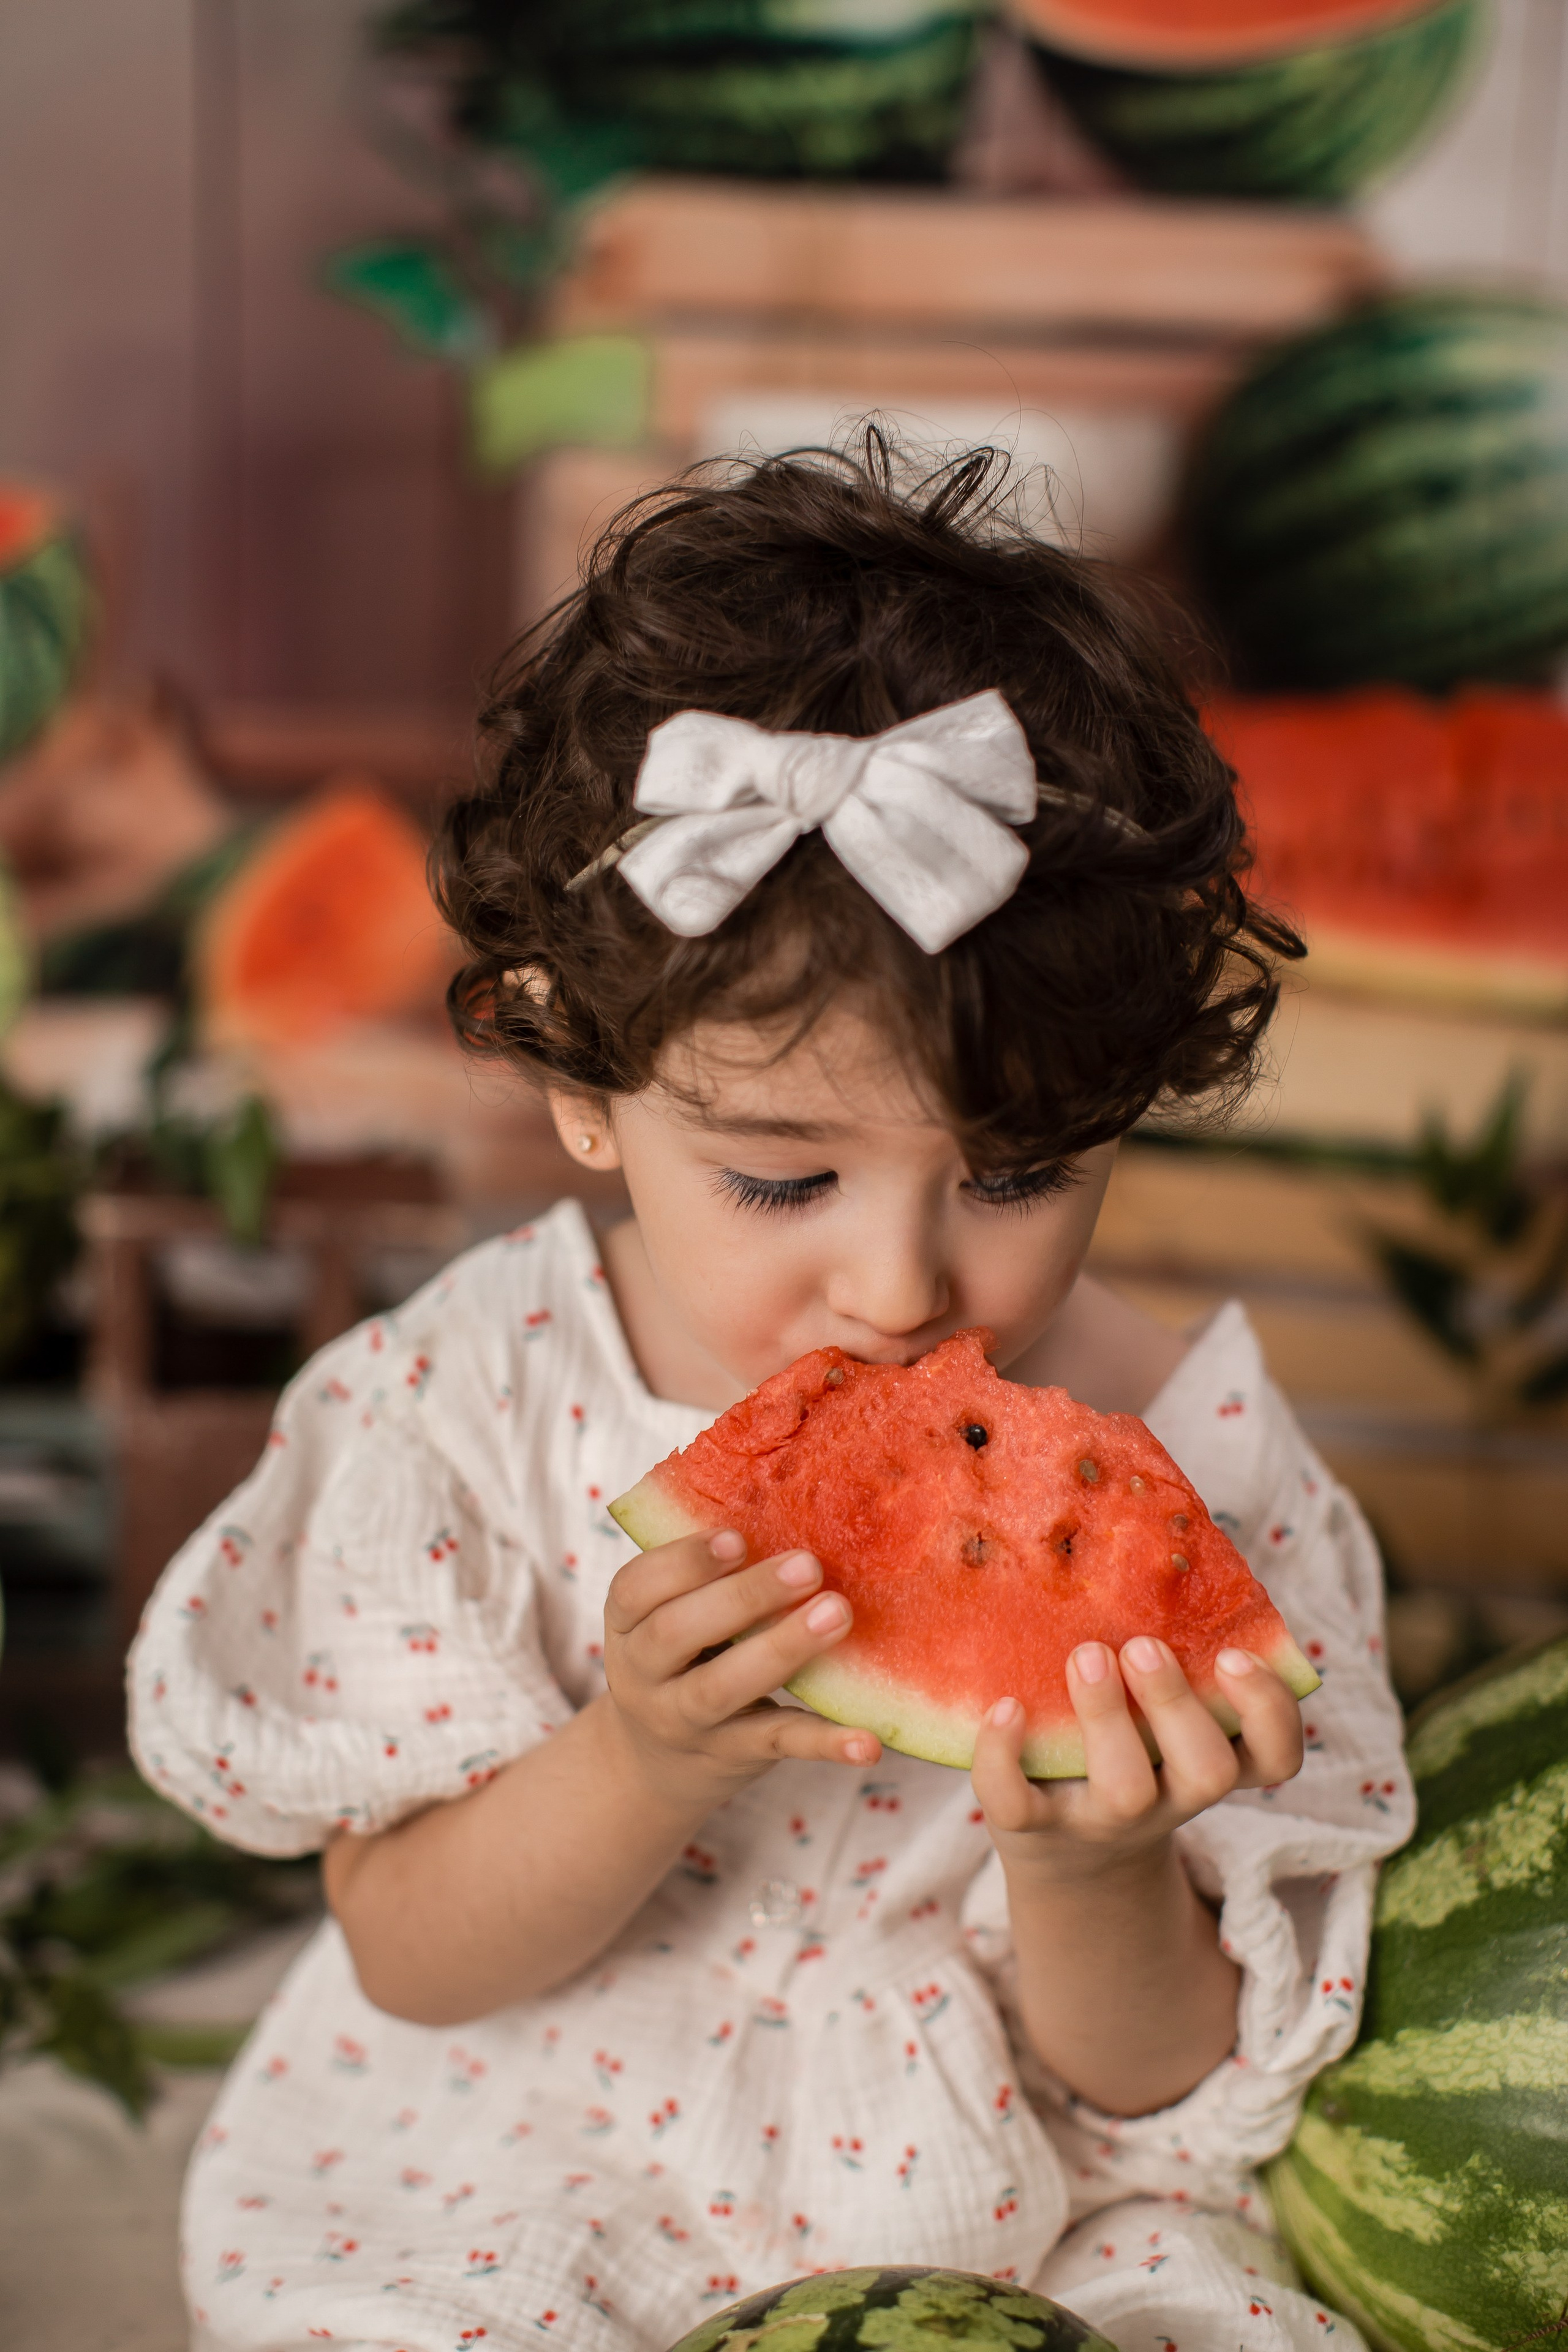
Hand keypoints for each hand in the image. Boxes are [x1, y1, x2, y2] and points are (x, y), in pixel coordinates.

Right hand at [601, 1531, 880, 1805]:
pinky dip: (825, 1744)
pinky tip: (868, 1742)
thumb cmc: (681, 1656)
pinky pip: (778, 1746)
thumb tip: (781, 1495)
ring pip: (722, 1688)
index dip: (683, 1562)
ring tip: (838, 1613)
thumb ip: (704, 1572)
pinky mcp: (732, 1756)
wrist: (656, 1763)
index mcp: (626, 1624)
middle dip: (742, 1597)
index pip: (634, 1589)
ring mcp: (684, 1721)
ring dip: (782, 1649)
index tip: (736, 1537)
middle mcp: (644, 1675)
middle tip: (808, 1565)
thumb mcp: (669, 1613)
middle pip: (676, 1634)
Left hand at [971, 1637, 1304, 1884]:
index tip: (1235, 1654)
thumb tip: (1161, 1544)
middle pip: (1208, 1773)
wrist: (1061, 1851)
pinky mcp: (1035, 1828)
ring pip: (1126, 1790)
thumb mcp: (1157, 1718)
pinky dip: (1004, 1757)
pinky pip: (1018, 1805)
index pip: (1274, 1758)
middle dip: (1178, 1703)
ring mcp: (1100, 1819)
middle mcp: (1165, 1798)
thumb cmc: (1119, 1751)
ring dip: (1108, 1717)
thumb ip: (1171, 1657)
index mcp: (1204, 1763)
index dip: (1270, 1711)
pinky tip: (1005, 1707)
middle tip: (1144, 1646)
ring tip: (1086, 1654)